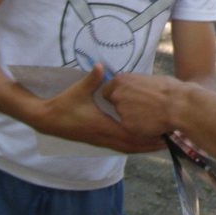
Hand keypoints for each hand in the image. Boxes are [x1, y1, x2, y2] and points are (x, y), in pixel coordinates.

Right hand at [31, 66, 166, 152]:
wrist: (47, 121)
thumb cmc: (62, 105)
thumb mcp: (77, 90)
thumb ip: (91, 79)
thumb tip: (100, 66)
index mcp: (101, 125)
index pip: (128, 134)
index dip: (145, 135)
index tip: (161, 133)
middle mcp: (103, 136)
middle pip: (131, 145)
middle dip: (149, 144)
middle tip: (168, 141)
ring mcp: (100, 140)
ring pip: (126, 148)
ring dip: (142, 147)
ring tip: (159, 144)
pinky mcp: (97, 140)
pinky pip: (119, 146)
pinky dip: (132, 145)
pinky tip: (141, 143)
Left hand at [102, 72, 181, 137]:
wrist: (178, 105)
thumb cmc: (169, 89)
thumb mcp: (149, 79)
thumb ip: (137, 85)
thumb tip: (137, 89)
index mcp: (121, 80)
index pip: (107, 90)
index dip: (117, 95)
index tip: (126, 99)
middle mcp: (117, 95)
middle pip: (114, 103)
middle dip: (124, 106)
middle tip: (140, 108)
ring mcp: (121, 111)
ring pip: (122, 116)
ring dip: (132, 117)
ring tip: (149, 116)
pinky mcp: (127, 125)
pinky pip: (130, 127)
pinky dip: (138, 127)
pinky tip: (150, 123)